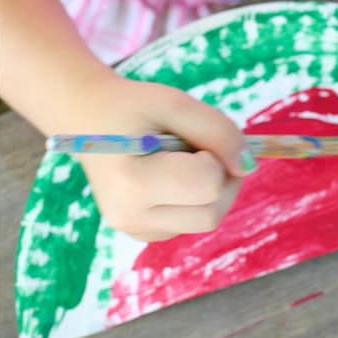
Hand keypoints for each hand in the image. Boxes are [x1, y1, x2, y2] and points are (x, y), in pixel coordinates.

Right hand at [68, 73, 254, 240]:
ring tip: (180, 158)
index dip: (216, 155)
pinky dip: (195, 198)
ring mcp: (135, 231)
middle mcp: (130, 217)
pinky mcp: (143, 234)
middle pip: (213, 212)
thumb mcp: (176, 103)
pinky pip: (192, 222)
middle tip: (197, 146)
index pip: (209, 185)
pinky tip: (171, 174)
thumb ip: (219, 131)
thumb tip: (249, 167)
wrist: (88, 119)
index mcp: (132, 183)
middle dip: (220, 177)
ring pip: (207, 220)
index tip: (192, 136)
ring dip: (210, 188)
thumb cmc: (132, 107)